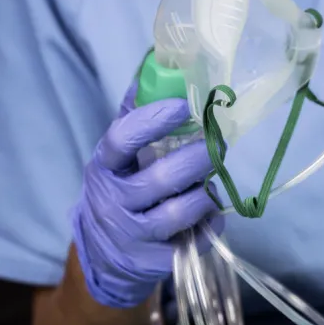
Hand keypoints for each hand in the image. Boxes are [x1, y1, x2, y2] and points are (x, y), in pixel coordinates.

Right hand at [71, 83, 223, 308]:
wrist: (105, 256)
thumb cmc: (122, 191)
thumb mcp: (119, 158)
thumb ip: (135, 115)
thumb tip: (156, 61)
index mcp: (104, 168)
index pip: (121, 140)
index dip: (154, 121)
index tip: (185, 106)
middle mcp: (112, 203)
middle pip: (163, 178)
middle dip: (199, 159)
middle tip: (219, 147)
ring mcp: (132, 237)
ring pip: (183, 211)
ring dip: (207, 193)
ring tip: (212, 181)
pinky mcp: (153, 263)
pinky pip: (198, 239)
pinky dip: (212, 224)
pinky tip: (210, 215)